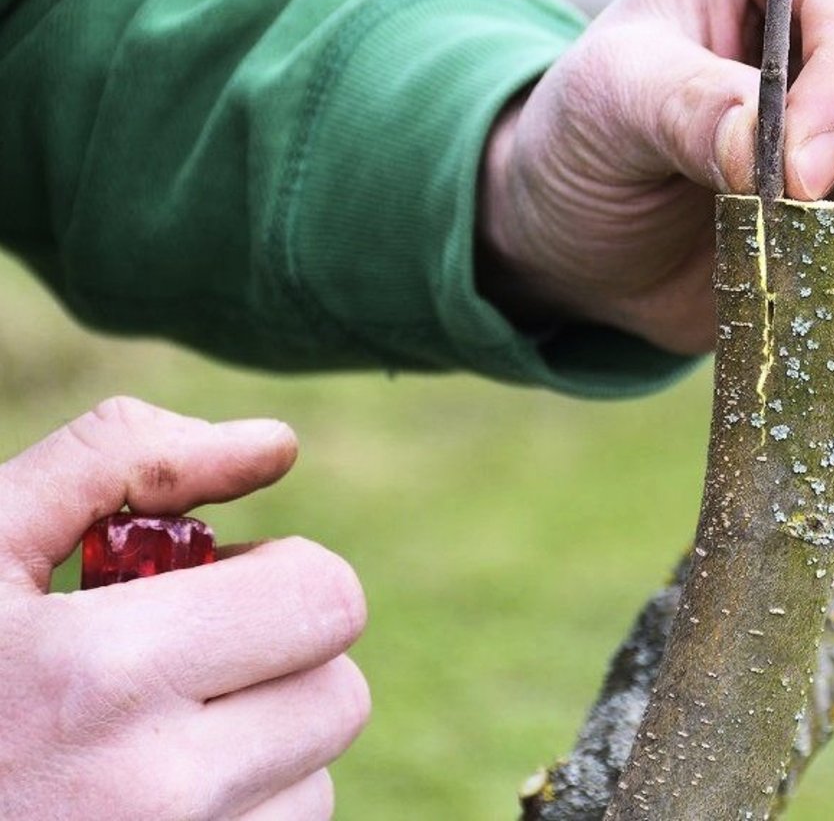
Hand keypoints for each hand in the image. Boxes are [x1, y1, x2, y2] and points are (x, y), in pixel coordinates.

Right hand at [0, 398, 368, 820]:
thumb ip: (116, 464)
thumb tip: (275, 444)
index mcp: (101, 675)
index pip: (326, 597)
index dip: (278, 574)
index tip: (209, 587)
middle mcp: (152, 795)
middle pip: (339, 697)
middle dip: (278, 662)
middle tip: (180, 662)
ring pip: (314, 786)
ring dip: (257, 753)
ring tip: (138, 745)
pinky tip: (137, 808)